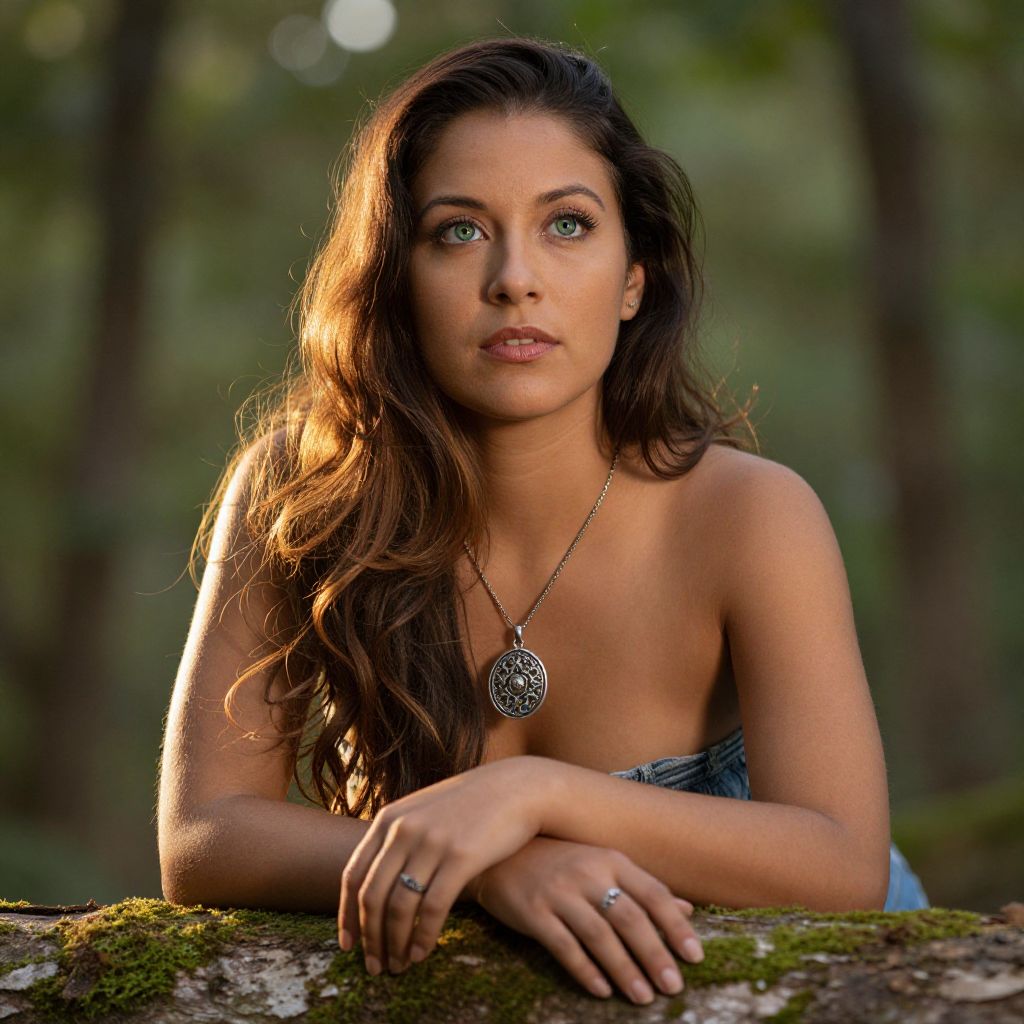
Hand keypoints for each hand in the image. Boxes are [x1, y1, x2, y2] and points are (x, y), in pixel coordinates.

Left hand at [337, 756, 544, 973]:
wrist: (517, 788)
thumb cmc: (471, 804)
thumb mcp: (424, 810)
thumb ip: (398, 837)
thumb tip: (376, 879)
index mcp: (389, 818)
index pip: (354, 875)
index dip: (347, 915)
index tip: (347, 946)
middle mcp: (403, 829)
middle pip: (372, 896)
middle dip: (369, 939)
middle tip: (375, 967)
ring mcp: (431, 842)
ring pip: (399, 907)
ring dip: (395, 944)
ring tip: (400, 966)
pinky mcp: (460, 856)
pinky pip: (432, 908)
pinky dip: (423, 937)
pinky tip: (423, 954)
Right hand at [472, 835, 703, 1003]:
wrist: (500, 854)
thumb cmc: (560, 861)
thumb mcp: (603, 864)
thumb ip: (642, 887)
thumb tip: (687, 909)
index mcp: (610, 859)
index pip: (652, 893)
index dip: (676, 926)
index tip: (695, 957)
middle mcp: (587, 873)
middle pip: (629, 917)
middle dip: (654, 954)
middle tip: (674, 987)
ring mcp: (559, 892)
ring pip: (599, 935)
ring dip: (624, 969)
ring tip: (643, 997)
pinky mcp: (533, 912)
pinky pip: (563, 946)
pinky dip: (585, 970)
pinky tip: (602, 990)